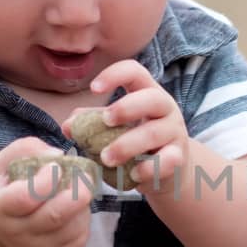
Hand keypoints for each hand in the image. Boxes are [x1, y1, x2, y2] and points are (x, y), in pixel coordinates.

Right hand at [0, 137, 92, 246]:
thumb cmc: (5, 188)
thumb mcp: (4, 163)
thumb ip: (27, 150)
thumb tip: (57, 154)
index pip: (26, 198)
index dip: (46, 180)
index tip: (57, 165)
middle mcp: (15, 233)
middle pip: (54, 216)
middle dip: (77, 194)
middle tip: (85, 177)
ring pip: (71, 228)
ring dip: (83, 206)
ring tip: (78, 191)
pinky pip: (78, 239)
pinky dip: (84, 220)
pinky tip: (76, 209)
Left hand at [64, 59, 189, 190]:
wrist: (169, 172)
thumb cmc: (137, 143)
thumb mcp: (115, 128)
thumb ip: (92, 123)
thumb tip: (67, 126)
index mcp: (147, 93)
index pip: (135, 72)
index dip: (114, 75)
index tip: (93, 88)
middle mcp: (165, 109)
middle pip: (152, 98)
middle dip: (126, 108)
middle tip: (105, 121)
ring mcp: (175, 132)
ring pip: (154, 132)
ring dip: (127, 145)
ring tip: (106, 158)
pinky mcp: (179, 157)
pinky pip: (167, 160)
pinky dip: (148, 168)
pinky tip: (133, 175)